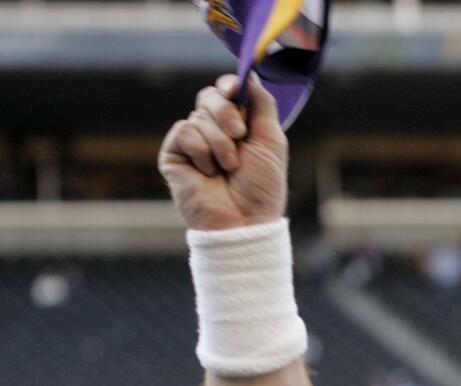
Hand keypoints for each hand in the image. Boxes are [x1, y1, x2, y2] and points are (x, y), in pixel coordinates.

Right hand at [159, 73, 287, 230]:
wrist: (244, 220)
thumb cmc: (262, 187)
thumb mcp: (271, 141)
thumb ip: (262, 105)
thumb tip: (251, 75)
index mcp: (237, 126)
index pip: (225, 92)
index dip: (228, 86)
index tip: (235, 90)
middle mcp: (213, 132)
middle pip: (209, 97)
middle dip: (226, 112)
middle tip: (240, 134)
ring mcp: (192, 144)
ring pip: (199, 117)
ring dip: (220, 142)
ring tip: (229, 167)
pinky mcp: (174, 156)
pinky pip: (184, 131)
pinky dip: (201, 149)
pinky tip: (208, 171)